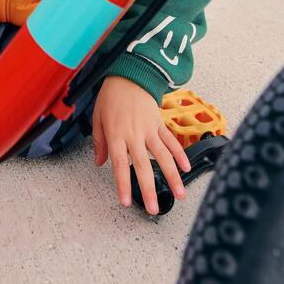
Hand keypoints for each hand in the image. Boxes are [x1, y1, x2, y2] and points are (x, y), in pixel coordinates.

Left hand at [93, 75, 191, 214]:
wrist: (130, 74)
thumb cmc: (111, 97)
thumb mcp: (98, 118)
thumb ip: (99, 142)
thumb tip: (100, 163)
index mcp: (116, 134)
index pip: (120, 164)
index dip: (123, 184)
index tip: (126, 202)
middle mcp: (134, 134)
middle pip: (143, 166)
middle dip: (149, 189)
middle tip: (154, 208)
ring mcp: (149, 129)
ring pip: (163, 156)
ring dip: (172, 177)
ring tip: (179, 195)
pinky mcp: (160, 124)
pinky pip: (171, 141)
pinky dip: (179, 155)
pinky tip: (186, 169)